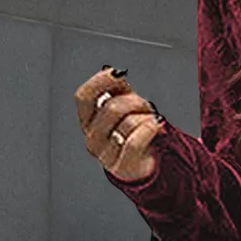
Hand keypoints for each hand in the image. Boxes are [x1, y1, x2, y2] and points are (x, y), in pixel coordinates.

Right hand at [75, 66, 165, 182]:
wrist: (144, 165)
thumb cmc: (133, 134)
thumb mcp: (124, 107)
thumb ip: (118, 90)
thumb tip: (117, 74)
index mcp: (87, 120)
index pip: (84, 97)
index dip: (100, 82)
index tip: (118, 73)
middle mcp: (92, 138)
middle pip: (112, 108)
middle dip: (134, 102)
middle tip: (147, 105)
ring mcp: (104, 154)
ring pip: (127, 124)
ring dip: (146, 117)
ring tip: (153, 120)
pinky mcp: (121, 167)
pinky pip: (135, 142)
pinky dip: (149, 129)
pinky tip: (156, 125)